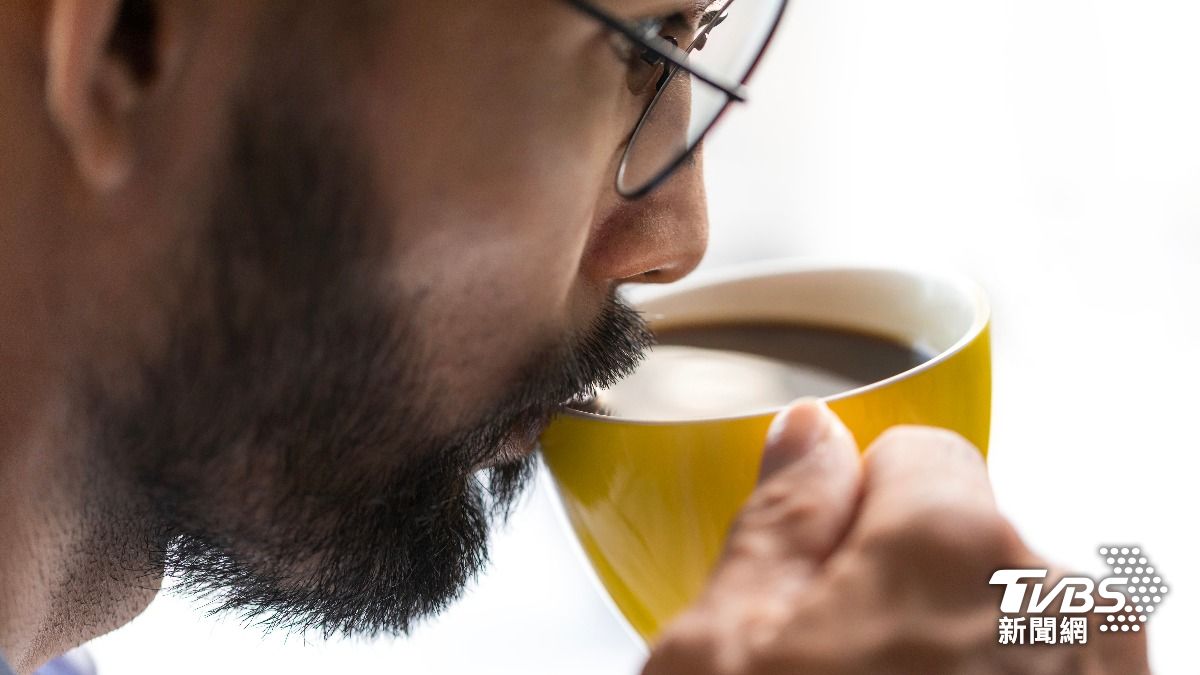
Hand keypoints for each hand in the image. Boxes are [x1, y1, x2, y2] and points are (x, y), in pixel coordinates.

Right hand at [642, 400, 1149, 674]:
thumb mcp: (718, 654)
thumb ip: (774, 522)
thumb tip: (806, 437)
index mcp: (961, 546)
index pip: (917, 452)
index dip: (850, 511)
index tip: (817, 575)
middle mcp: (1065, 603)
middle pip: (968, 532)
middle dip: (904, 581)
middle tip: (837, 668)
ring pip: (1012, 610)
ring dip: (957, 646)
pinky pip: (1048, 666)